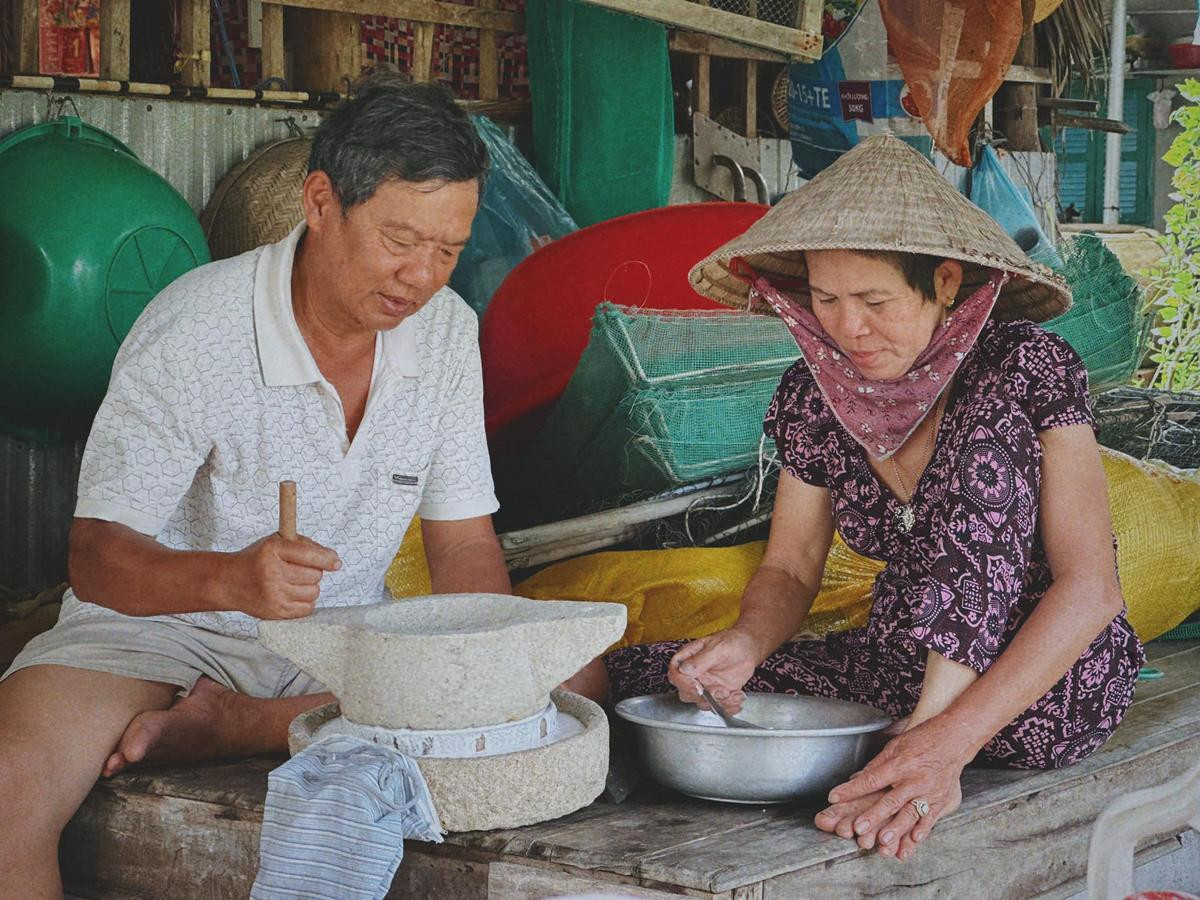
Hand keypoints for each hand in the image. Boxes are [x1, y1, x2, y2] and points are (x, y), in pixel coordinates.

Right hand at [225, 532, 340, 618]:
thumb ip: (304, 545)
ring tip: (293, 583)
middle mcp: (272, 572)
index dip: (327, 559)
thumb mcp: (276, 542)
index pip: (310, 555)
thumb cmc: (257, 559)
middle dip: (313, 572)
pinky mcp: (275, 612)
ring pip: (314, 592)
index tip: (336, 563)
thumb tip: (333, 559)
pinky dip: (304, 602)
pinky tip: (291, 595)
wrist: (229, 581)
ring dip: (309, 587)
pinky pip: (307, 609)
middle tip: (298, 571)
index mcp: (273, 550)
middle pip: (315, 575)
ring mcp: (273, 594)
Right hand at [667, 628, 762, 713]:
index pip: (676, 674)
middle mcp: (694, 675)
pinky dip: (729, 707)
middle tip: (722, 691)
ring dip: (720, 703)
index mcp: (688, 659)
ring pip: (703, 703)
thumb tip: (684, 669)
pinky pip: (717, 707)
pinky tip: (738, 697)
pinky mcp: (717, 694)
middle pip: (687, 693)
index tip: (699, 688)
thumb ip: (701, 659)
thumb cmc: (732, 641)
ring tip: (735, 693)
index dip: (684, 684)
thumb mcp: (718, 647)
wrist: (748, 648)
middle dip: (705, 698)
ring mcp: (705, 685)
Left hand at [813, 715, 974, 860]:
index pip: (872, 779)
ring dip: (896, 829)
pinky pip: (930, 819)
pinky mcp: (941, 800)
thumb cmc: (922, 740)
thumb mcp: (895, 746)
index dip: (852, 790)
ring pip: (910, 814)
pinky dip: (921, 830)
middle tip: (858, 828)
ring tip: (883, 841)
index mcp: (900, 763)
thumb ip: (877, 766)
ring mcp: (929, 791)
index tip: (834, 797)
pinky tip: (913, 840)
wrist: (953, 739)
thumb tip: (857, 780)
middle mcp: (915, 779)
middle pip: (891, 800)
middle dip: (873, 816)